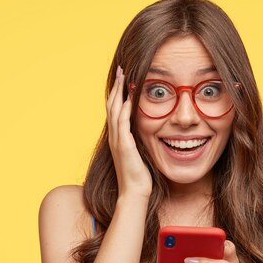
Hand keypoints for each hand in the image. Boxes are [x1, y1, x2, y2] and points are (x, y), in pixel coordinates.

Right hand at [106, 65, 151, 199]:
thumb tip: (150, 130)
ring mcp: (118, 141)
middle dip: (116, 87)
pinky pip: (123, 124)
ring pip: (115, 111)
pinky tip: (129, 98)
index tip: (123, 79)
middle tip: (121, 70)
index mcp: (118, 137)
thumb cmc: (139, 176)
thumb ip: (139, 141)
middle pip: (112, 105)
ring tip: (123, 77)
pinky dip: (125, 109)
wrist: (135, 193)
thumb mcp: (139, 153)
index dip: (118, 93)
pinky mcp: (124, 146)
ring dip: (119, 92)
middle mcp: (115, 137)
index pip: (116, 110)